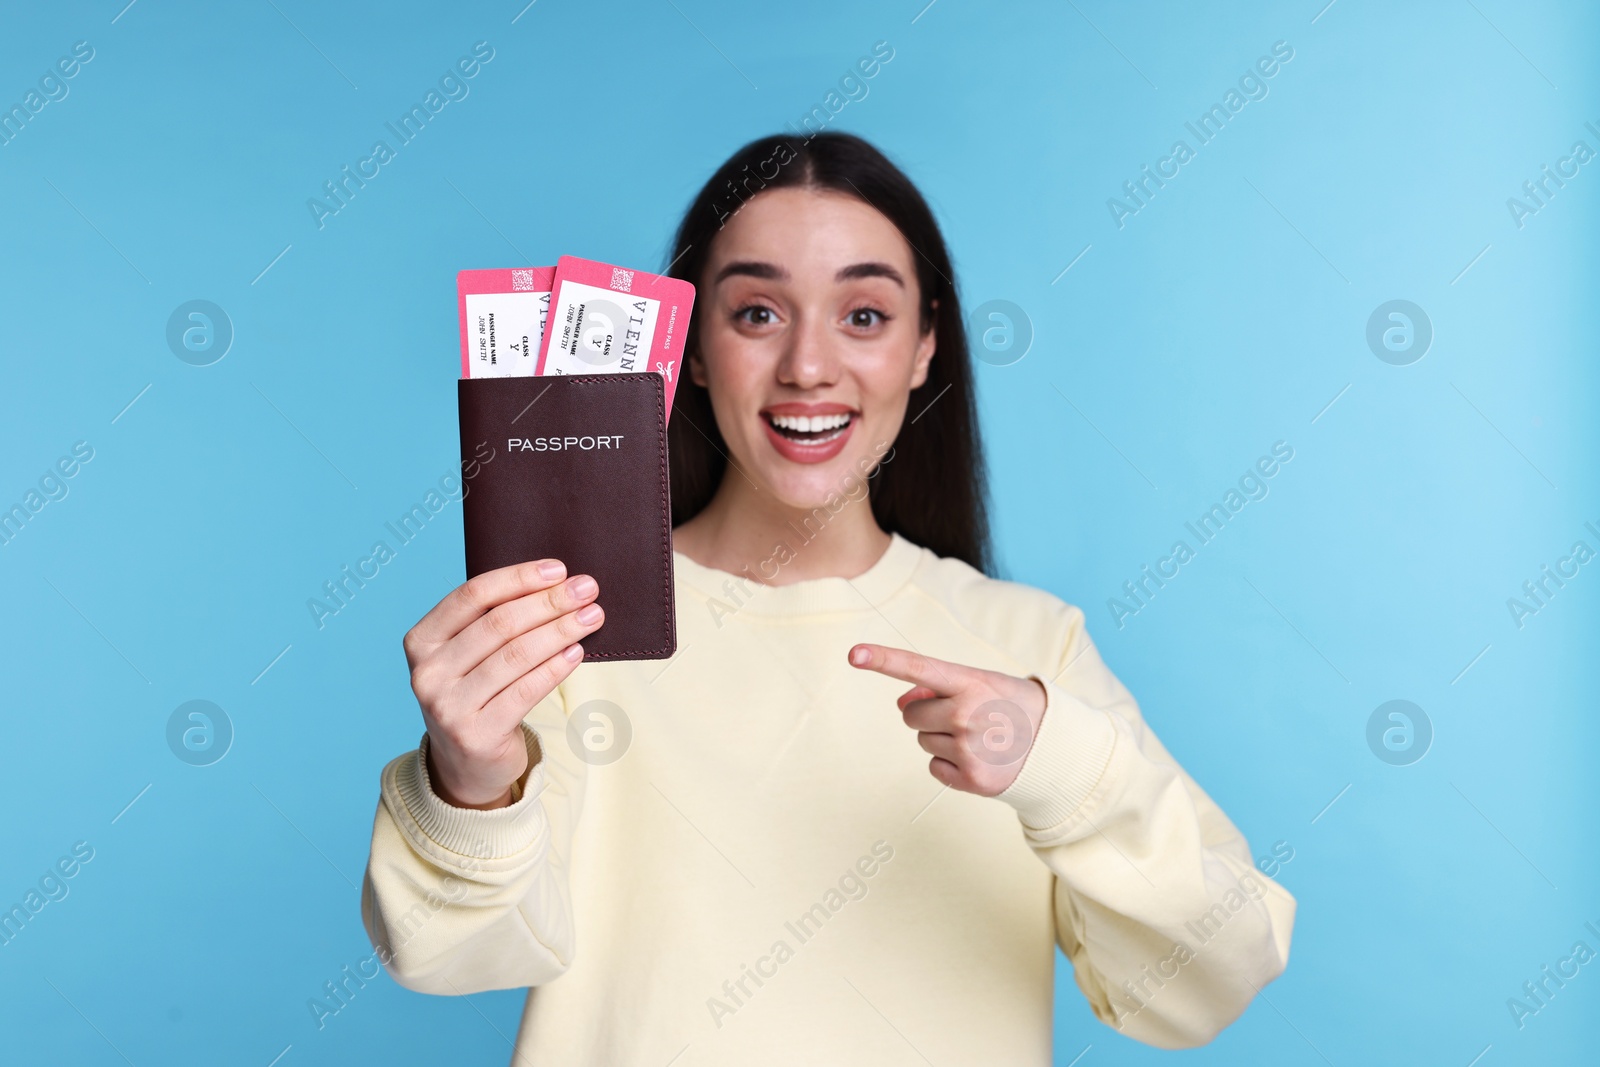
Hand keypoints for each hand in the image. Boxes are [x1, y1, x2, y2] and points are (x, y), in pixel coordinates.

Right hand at [403, 560, 604, 808]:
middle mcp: (428, 673)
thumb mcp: (469, 655)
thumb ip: (494, 621)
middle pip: (499, 624)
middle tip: (587, 589)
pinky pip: (526, 690)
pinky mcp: (476, 734)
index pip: (472, 596)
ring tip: (592, 617)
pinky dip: (556, 667)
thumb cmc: (477, 694)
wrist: (466, 764)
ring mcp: (448, 707)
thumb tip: (557, 584)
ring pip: (516, 655)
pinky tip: (577, 651)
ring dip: (561, 631)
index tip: (558, 569)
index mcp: (421, 641)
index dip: (518, 578)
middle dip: (549, 602)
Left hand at [848, 643, 1047, 796]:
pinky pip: (934, 767)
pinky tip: (978, 757)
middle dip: (927, 714)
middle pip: (911, 714)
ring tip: (979, 737)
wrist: (1057, 747)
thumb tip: (901, 703)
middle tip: (964, 716)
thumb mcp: (983, 685)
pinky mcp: (970, 779)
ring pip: (922, 741)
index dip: (883, 659)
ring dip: (942, 738)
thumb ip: (940, 688)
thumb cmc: (1012, 707)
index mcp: (971, 683)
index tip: (853, 654)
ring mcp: (967, 749)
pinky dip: (949, 764)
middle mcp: (966, 714)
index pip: (919, 667)